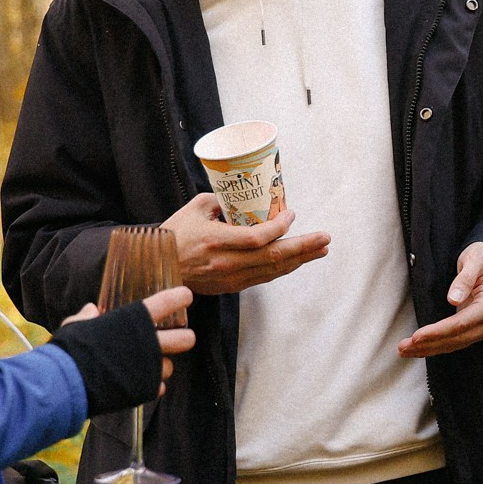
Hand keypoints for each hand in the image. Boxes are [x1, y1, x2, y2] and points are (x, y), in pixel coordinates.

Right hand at [64, 286, 196, 392]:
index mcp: (133, 319)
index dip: (179, 298)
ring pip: (169, 366)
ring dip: (160, 365)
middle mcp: (147, 342)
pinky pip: (157, 387)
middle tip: (180, 337)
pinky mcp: (145, 389)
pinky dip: (149, 384)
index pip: (166, 303)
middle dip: (185, 338)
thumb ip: (87, 318)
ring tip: (145, 365)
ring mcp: (149, 367)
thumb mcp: (76, 325)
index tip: (185, 297)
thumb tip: (92, 310)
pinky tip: (137, 382)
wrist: (68, 382)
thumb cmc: (70, 348)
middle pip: (184, 340)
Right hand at [159, 194, 329, 293]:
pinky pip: (263, 277)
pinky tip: (296, 260)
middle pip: (273, 258)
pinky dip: (282, 268)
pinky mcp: (231, 287)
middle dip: (304, 248)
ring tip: (320, 249)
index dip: (279, 227)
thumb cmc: (174, 234)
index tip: (292, 213)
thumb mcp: (195, 208)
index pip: (257, 238)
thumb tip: (244, 195)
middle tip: (325, 239)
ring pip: (272, 271)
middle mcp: (226, 263)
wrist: (157, 267)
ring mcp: (230, 278)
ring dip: (299, 260)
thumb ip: (222, 201)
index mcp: (216, 241)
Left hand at [402, 243, 482, 358]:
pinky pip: (455, 342)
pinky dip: (436, 347)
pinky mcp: (476, 330)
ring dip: (429, 349)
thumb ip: (465, 278)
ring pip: (454, 344)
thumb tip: (453, 300)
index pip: (460, 324)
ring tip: (405, 351)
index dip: (437, 332)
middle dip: (428, 344)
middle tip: (403, 347)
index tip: (416, 336)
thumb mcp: (475, 259)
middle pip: (456, 339)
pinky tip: (419, 350)